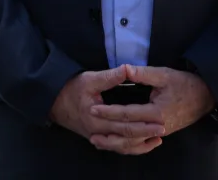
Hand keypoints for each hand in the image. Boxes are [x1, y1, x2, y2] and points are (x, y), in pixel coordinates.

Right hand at [48, 67, 164, 152]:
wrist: (54, 102)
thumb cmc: (71, 89)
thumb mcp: (89, 79)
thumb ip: (110, 77)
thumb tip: (127, 69)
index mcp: (97, 118)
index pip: (125, 123)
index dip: (143, 123)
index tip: (159, 120)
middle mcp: (98, 132)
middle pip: (126, 137)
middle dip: (146, 134)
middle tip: (163, 129)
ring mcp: (98, 137)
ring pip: (122, 147)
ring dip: (140, 145)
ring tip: (157, 140)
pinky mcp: (98, 138)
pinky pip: (116, 147)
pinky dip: (130, 148)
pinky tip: (141, 144)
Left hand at [88, 65, 214, 152]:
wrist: (205, 97)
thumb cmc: (185, 84)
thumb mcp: (164, 74)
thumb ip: (143, 74)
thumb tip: (124, 69)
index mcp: (156, 112)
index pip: (127, 113)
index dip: (109, 111)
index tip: (93, 107)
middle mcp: (156, 126)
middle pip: (127, 132)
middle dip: (107, 128)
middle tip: (89, 124)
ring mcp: (159, 132)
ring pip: (133, 142)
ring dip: (114, 141)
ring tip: (97, 139)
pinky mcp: (161, 133)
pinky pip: (141, 143)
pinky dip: (127, 144)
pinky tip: (116, 142)